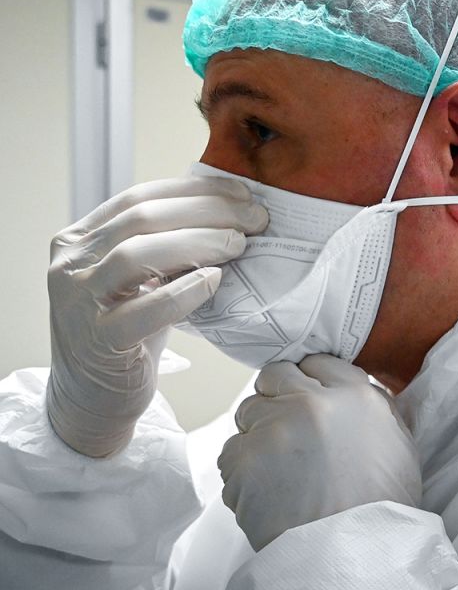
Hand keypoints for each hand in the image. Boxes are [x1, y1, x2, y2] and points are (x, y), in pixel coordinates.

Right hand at [46, 176, 268, 456]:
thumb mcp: (142, 279)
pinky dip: (185, 291)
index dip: (195, 191)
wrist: (94, 398)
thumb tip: (230, 210)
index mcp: (79, 240)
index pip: (139, 198)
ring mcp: (78, 303)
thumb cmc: (128, 333)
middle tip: (256, 218)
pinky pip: (145, 309)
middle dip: (208, 212)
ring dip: (200, 242)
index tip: (242, 193)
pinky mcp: (98, 342)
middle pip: (142, 219)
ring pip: (137, 254)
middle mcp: (69, 265)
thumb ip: (167, 245)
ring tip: (240, 245)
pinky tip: (216, 280)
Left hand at [219, 355, 422, 551]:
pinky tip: (268, 494)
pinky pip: (230, 454)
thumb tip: (359, 392)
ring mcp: (274, 428)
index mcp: (356, 395)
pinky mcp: (243, 460)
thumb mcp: (401, 444)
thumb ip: (377, 409)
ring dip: (258, 436)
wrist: (353, 557)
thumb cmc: (381, 508)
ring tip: (280, 473)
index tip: (309, 401)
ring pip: (247, 413)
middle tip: (288, 434)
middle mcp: (312, 402)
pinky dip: (243, 473)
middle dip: (276, 399)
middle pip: (275, 376)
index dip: (310, 381)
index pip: (317, 361)